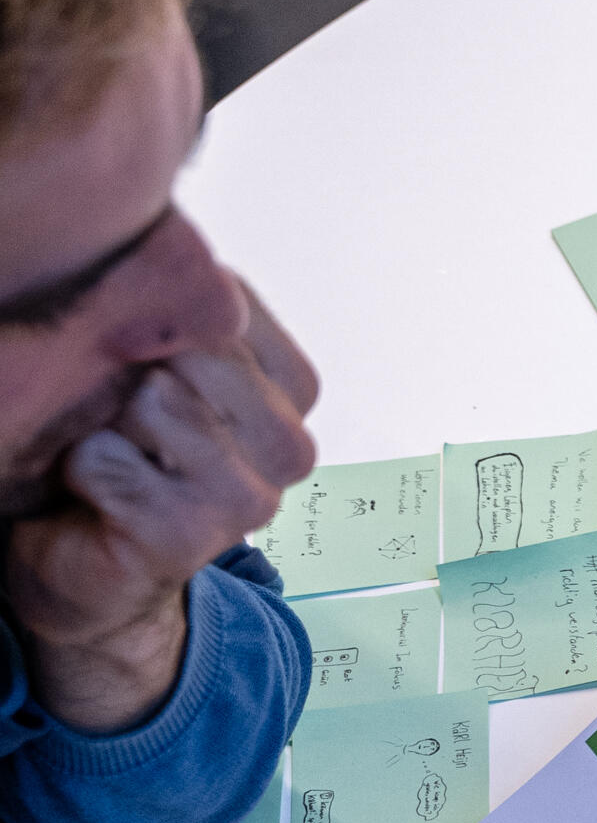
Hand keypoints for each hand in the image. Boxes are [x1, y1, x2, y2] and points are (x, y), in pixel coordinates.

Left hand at [3, 278, 316, 732]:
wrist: (83, 559)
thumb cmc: (117, 449)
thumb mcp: (162, 358)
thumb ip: (189, 313)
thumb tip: (184, 262)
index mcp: (293, 389)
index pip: (226, 303)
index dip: (160, 324)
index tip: (149, 366)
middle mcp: (292, 446)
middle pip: (193, 348)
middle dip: (131, 373)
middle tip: (126, 425)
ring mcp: (253, 499)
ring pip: (154, 400)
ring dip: (103, 423)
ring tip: (111, 456)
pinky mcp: (194, 537)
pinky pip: (106, 459)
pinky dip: (78, 470)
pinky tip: (95, 496)